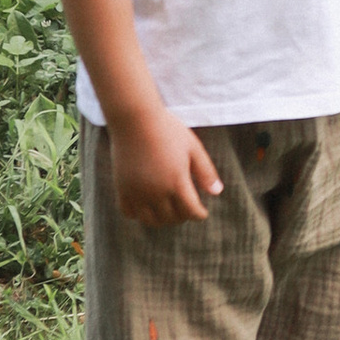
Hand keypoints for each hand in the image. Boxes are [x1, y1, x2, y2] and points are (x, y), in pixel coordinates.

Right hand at [112, 106, 221, 227]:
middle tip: (187, 211)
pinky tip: (146, 208)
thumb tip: (217, 192)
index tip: (202, 213)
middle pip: (171, 218)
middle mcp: (156, 192)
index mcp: (176, 182)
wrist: (136, 119)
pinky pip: (129, 213)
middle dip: (182, 217)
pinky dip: (139, 215)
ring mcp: (137, 192)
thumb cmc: (168, 130)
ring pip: (150, 220)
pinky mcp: (122, 188)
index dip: (199, 214)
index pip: (191, 211)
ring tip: (169, 213)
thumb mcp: (193, 148)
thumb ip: (205, 171)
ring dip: (162, 220)